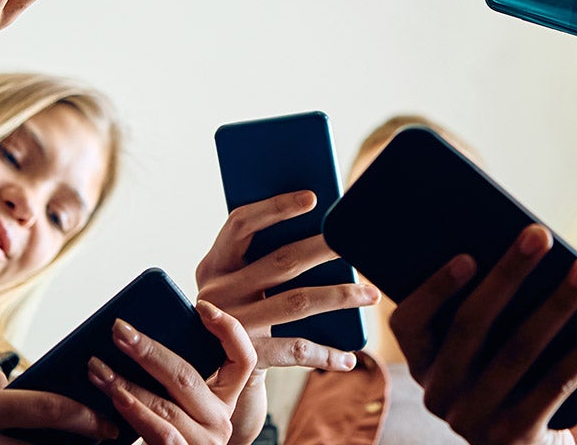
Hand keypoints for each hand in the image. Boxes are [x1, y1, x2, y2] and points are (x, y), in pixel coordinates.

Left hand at [89, 301, 257, 444]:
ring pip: (166, 406)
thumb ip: (173, 373)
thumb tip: (136, 335)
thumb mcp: (179, 401)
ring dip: (126, 383)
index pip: (243, 359)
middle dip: (148, 350)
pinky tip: (115, 398)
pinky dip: (135, 412)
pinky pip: (159, 431)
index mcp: (225, 396)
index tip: (201, 306)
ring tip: (98, 367)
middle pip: (188, 377)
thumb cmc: (167, 427)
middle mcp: (220, 420)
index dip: (228, 330)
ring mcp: (204, 442)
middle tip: (118, 330)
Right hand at [195, 191, 380, 443]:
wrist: (204, 379)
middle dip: (325, 249)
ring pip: (298, 302)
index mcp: (213, 264)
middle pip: (281, 261)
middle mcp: (218, 292)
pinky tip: (351, 357)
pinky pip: (296, 350)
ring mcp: (232, 325)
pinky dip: (326, 355)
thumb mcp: (231, 284)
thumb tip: (318, 230)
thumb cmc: (232, 316)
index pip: (241, 223)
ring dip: (340, 296)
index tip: (313, 197)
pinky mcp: (246, 357)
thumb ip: (256, 259)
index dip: (276, 208)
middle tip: (357, 241)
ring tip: (372, 294)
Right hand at [388, 226, 576, 444]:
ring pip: (518, 350)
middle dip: (509, 274)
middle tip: (539, 235)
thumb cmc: (504, 373)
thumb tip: (522, 247)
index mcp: (422, 363)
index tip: (468, 255)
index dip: (434, 289)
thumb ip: (484, 308)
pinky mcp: (515, 435)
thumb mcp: (481, 348)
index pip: (407, 323)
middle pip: (471, 325)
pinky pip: (555, 384)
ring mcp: (474, 419)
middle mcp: (440, 394)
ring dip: (557, 303)